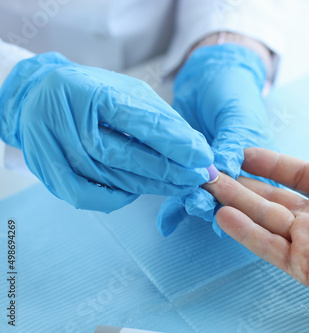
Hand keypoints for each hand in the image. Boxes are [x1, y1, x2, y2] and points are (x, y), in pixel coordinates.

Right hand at [0, 52, 212, 212]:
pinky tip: (139, 193)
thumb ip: (158, 117)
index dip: (174, 142)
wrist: (37, 95)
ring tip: (180, 186)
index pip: (138, 121)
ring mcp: (51, 147)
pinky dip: (116, 197)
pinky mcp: (45, 170)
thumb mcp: (126, 92)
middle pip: (123, 154)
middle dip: (167, 169)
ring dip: (149, 185)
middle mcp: (65, 118)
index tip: (203, 157)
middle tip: (198, 177)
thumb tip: (194, 146)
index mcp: (89, 90)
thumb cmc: (92, 93)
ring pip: (109, 176)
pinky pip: (85, 195)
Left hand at [157, 43, 271, 236]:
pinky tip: (165, 221)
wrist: (209, 74)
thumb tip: (225, 173)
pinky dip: (172, 207)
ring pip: (203, 198)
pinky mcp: (186, 169)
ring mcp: (210, 174)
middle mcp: (236, 175)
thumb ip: (233, 145)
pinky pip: (180, 190)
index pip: (252, 193)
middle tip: (195, 203)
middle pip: (227, 200)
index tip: (224, 207)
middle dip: (211, 205)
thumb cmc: (234, 92)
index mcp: (260, 166)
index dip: (238, 203)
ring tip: (180, 207)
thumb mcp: (239, 116)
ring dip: (191, 204)